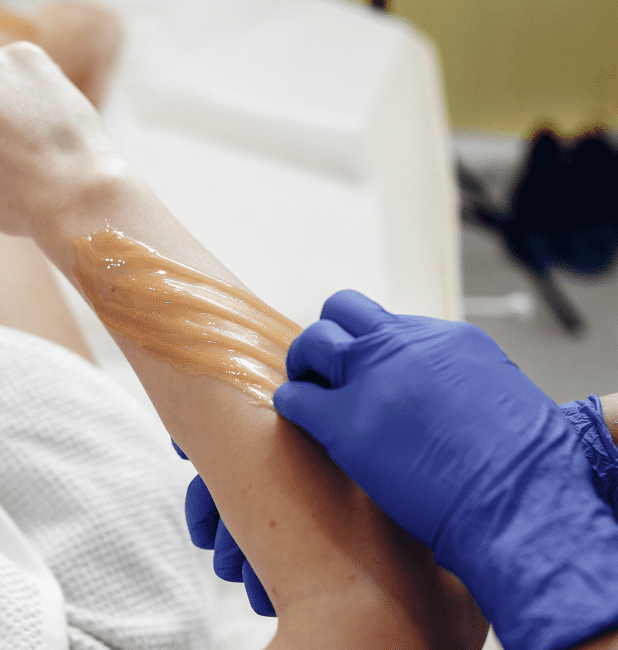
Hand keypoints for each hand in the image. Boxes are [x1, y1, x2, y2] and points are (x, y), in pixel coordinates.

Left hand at [273, 289, 617, 649]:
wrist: (519, 505)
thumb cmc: (524, 470)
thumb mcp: (501, 396)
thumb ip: (460, 381)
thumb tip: (438, 392)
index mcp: (446, 338)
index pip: (388, 321)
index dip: (372, 345)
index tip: (368, 369)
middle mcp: (404, 345)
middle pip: (342, 309)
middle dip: (329, 336)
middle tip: (324, 370)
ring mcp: (370, 379)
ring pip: (312, 341)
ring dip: (304, 364)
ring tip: (307, 390)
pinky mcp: (343, 422)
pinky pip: (295, 397)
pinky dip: (290, 405)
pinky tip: (299, 421)